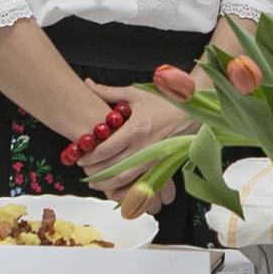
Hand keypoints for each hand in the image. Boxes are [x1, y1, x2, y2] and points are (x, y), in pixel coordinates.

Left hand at [75, 82, 183, 206]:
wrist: (192, 113)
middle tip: (84, 170)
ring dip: (106, 184)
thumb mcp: (135, 94)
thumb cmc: (164, 102)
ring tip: (95, 182)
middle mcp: (144, 148)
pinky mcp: (160, 167)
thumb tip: (88, 84)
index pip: (106, 150)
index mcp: (136, 130)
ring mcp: (153, 160)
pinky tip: (116, 187)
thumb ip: (109, 92)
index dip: (89, 157)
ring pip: (124, 180)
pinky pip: (140, 184)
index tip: (80, 157)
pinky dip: (126, 189)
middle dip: (94, 172)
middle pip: (112, 168)